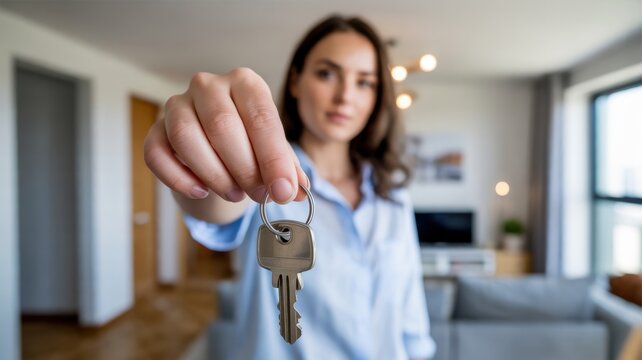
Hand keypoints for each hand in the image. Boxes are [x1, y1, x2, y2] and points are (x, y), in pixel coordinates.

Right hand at [144, 68, 307, 203]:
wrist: (215, 144)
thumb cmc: (249, 142)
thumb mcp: (273, 150)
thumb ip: (286, 168)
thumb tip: (297, 190)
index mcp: (245, 82)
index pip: (260, 117)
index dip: (273, 158)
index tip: (283, 191)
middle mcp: (209, 85)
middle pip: (222, 126)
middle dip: (245, 169)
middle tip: (259, 195)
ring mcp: (177, 104)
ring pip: (187, 138)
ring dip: (214, 175)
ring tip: (235, 194)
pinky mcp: (156, 129)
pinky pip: (157, 154)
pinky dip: (179, 179)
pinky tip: (201, 191)